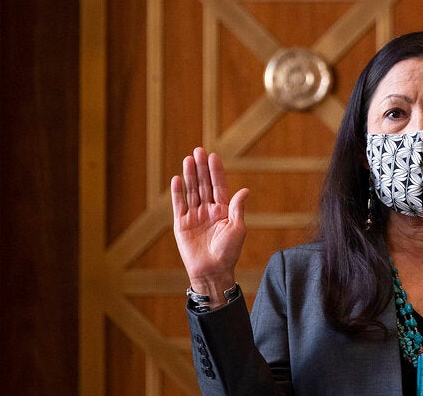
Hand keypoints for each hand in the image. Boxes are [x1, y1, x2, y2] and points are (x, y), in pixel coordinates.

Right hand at [171, 147, 248, 305]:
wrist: (213, 272)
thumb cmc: (228, 252)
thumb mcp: (237, 229)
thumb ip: (237, 208)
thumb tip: (245, 190)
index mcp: (223, 210)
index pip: (219, 186)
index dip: (216, 171)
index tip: (213, 156)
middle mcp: (208, 210)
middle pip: (204, 184)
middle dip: (202, 168)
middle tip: (198, 151)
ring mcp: (194, 216)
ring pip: (192, 191)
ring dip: (190, 175)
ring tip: (188, 159)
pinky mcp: (181, 224)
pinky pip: (179, 205)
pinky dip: (177, 192)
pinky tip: (177, 179)